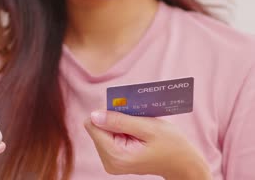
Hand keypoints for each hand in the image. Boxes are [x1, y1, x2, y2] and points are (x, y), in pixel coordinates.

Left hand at [84, 110, 210, 179]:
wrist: (183, 163)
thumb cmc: (171, 145)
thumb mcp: (148, 128)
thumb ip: (119, 121)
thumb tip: (94, 115)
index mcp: (115, 155)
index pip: (92, 124)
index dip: (108, 113)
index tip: (126, 113)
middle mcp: (109, 161)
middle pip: (96, 127)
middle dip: (114, 119)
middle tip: (136, 121)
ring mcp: (111, 161)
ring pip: (102, 130)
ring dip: (119, 124)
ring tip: (139, 128)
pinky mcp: (114, 158)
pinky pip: (109, 136)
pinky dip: (122, 130)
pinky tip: (136, 132)